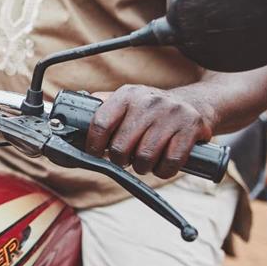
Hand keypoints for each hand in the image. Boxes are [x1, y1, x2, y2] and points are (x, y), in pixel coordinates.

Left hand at [85, 85, 216, 178]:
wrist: (194, 104)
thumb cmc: (151, 111)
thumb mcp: (127, 101)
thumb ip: (103, 108)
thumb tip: (72, 119)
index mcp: (127, 95)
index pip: (100, 123)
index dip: (94, 145)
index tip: (95, 154)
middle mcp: (148, 101)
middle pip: (120, 147)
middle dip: (120, 160)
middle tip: (125, 159)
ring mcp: (171, 114)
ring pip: (144, 157)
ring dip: (142, 167)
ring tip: (144, 161)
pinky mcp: (190, 128)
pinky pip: (170, 162)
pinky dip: (164, 170)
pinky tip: (162, 164)